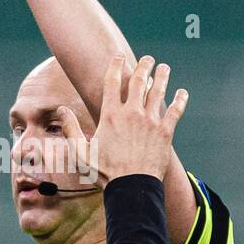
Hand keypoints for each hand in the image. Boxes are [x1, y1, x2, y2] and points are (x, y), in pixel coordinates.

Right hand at [59, 55, 187, 186]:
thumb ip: (70, 129)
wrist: (132, 187)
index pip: (112, 82)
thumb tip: (61, 110)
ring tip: (164, 68)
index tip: (119, 56)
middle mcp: (132, 113)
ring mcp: (150, 121)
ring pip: (158, 91)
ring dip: (162, 77)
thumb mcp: (80, 152)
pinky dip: (180, 99)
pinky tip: (182, 92)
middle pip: (139, 81)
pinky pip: (175, 110)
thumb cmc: (104, 172)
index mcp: (110, 115)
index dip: (115, 65)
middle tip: (148, 59)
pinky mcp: (166, 132)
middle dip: (143, 66)